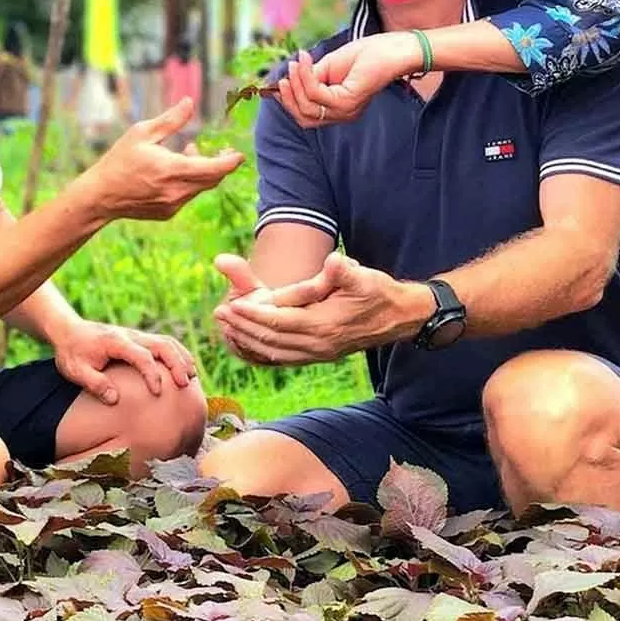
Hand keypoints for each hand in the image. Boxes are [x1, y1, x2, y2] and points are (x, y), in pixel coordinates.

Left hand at [50, 318, 197, 404]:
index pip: (142, 356)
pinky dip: (178, 354)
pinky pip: (165, 343)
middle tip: (185, 384)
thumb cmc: (72, 353)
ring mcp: (137, 336)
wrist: (69, 331)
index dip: (152, 374)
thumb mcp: (75, 371)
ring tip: (191, 377)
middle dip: (176, 363)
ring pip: (167, 342)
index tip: (157, 392)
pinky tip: (186, 368)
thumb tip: (115, 399)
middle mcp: (131, 336)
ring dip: (182, 358)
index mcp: (116, 342)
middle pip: (162, 345)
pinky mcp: (140, 339)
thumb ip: (95, 384)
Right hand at [78, 98, 243, 220]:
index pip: (213, 169)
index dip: (230, 162)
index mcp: (172, 169)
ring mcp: (173, 205)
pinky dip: (189, 182)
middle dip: (220, 164)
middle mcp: (177, 191)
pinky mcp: (168, 212)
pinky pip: (188, 196)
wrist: (101, 196)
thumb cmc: (120, 160)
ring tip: (188, 153)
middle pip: (212, 179)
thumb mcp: (142, 133)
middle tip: (223, 150)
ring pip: (200, 187)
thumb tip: (189, 102)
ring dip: (202, 171)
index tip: (240, 154)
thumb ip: (170, 120)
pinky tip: (176, 170)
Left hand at [213, 252, 432, 365]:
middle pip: (271, 339)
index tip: (232, 304)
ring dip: (249, 340)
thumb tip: (334, 262)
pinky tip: (251, 343)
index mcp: (324, 325)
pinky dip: (263, 351)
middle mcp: (318, 345)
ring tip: (227, 327)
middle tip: (219, 314)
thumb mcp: (364, 277)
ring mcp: (318, 353)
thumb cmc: (379, 292)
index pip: (279, 322)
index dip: (254, 314)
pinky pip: (284, 358)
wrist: (399, 317)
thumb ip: (344, 272)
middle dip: (243, 328)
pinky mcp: (319, 355)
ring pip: (275, 351)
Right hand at [279, 33, 422, 129]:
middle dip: (289, 97)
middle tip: (286, 73)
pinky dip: (306, 76)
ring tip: (296, 63)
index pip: (306, 116)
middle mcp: (343, 115)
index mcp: (339, 110)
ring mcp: (346, 111)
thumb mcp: (329, 67)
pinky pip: (317, 93)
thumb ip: (311, 78)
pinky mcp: (348, 101)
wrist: (392, 49)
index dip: (289, 101)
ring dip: (297, 83)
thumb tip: (289, 82)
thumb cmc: (365, 55)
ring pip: (308, 107)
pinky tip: (304, 61)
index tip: (280, 81)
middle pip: (304, 117)